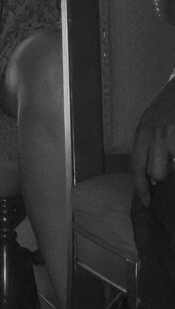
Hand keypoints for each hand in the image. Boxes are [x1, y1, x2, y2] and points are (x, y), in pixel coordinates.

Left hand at [132, 79, 174, 204]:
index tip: (146, 203)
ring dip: (173, 166)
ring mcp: (171, 135)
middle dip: (162, 175)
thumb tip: (151, 175)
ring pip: (169, 169)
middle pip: (155, 173)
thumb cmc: (170, 105)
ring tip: (173, 151)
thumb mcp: (152, 122)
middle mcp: (155, 133)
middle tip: (169, 162)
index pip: (137, 165)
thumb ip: (148, 145)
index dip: (140, 188)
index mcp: (143, 131)